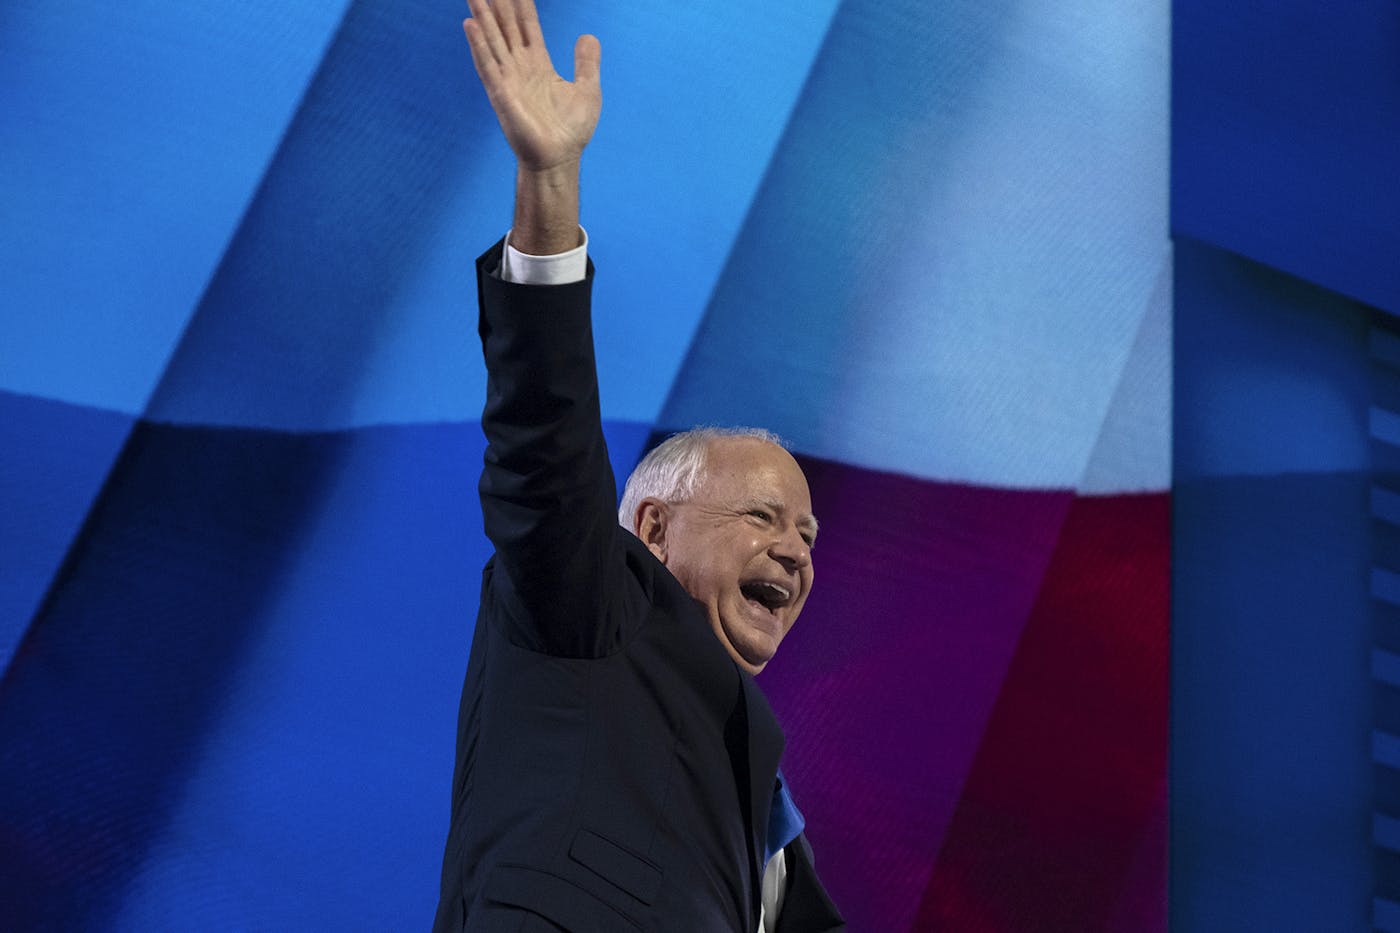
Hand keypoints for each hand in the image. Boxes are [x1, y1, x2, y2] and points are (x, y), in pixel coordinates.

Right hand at [464, 0, 600, 173]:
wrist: (560, 159)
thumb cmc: (571, 131)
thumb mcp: (588, 89)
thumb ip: (586, 62)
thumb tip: (588, 36)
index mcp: (538, 64)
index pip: (526, 26)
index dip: (521, 4)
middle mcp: (520, 68)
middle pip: (505, 27)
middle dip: (497, 4)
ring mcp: (508, 80)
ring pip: (492, 39)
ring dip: (482, 16)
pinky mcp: (501, 95)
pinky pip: (487, 65)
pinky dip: (478, 45)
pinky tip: (470, 24)